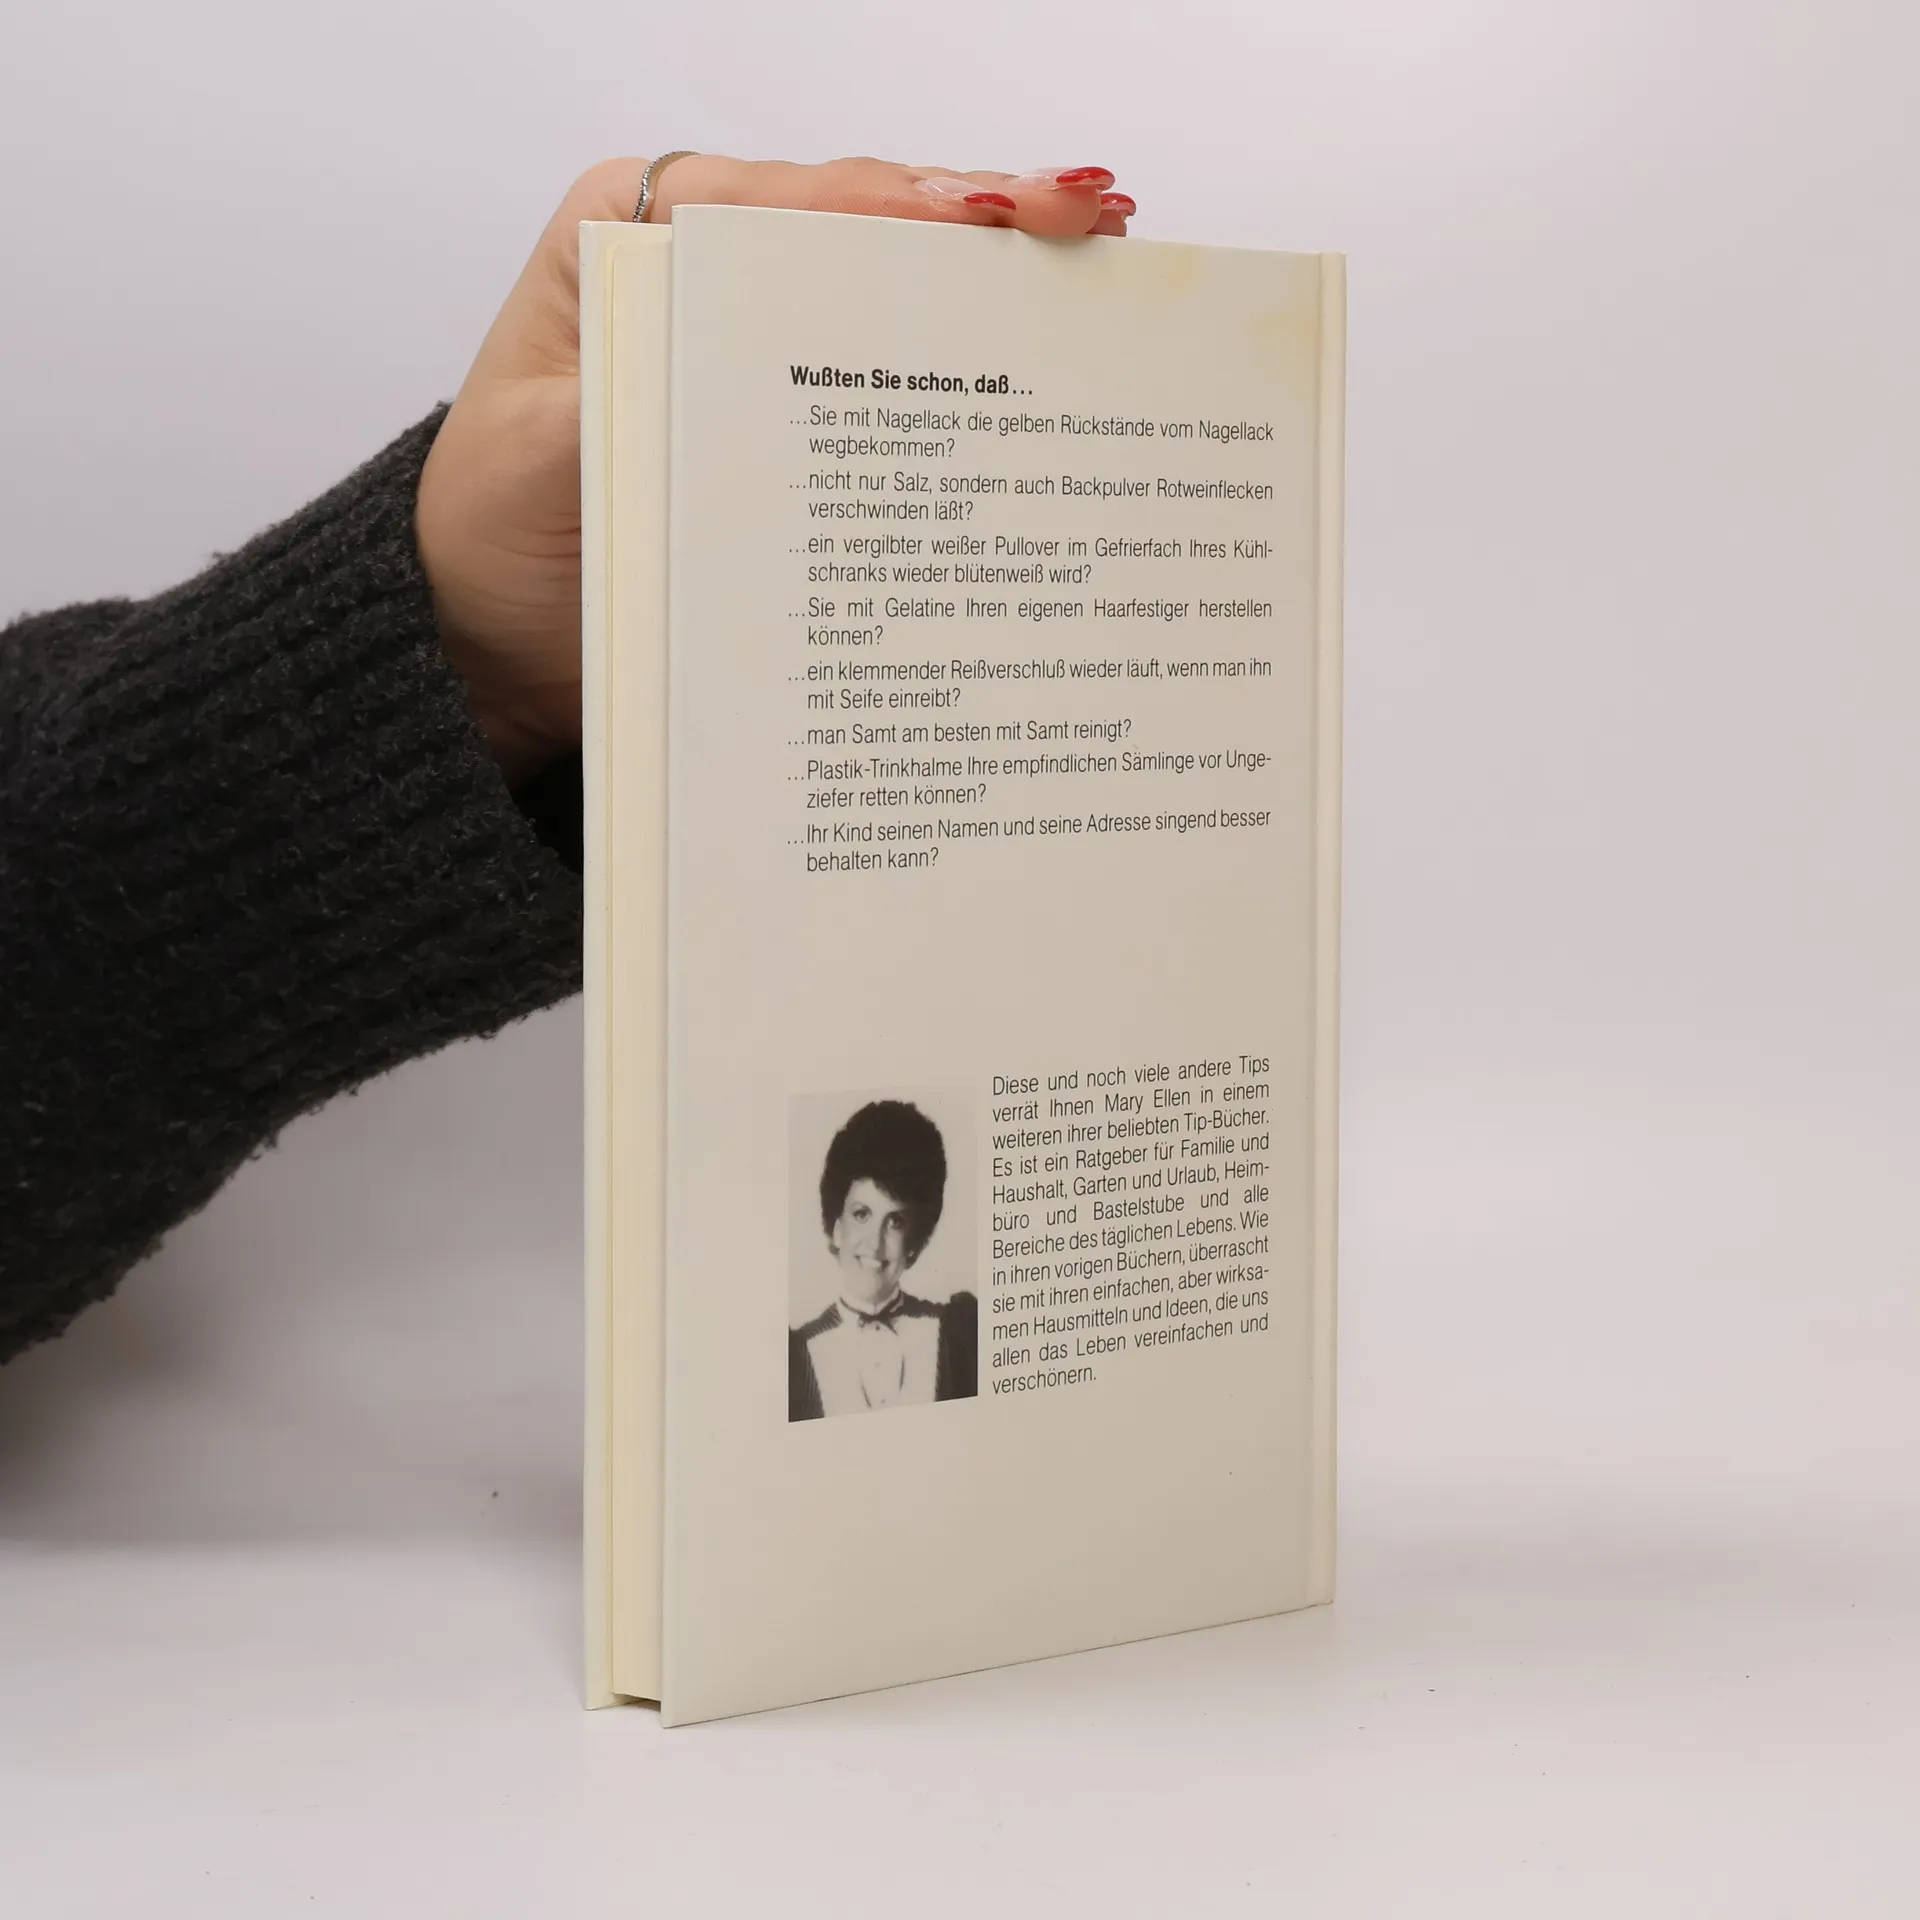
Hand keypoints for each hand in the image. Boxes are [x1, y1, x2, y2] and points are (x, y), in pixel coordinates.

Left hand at [416, 155, 1135, 787]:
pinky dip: (962, 362)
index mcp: (627, 237)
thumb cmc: (495, 542)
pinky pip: (883, 375)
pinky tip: (1037, 348)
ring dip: (990, 277)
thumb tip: (717, 364)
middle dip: (977, 216)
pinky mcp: (788, 416)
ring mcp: (754, 338)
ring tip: (1095, 255)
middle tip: (1084, 215)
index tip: (991, 215)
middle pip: (856, 224)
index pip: (781, 201)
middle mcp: (700, 267)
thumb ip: (620, 405)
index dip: (896, 203)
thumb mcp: (536, 464)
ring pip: (886, 287)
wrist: (494, 642)